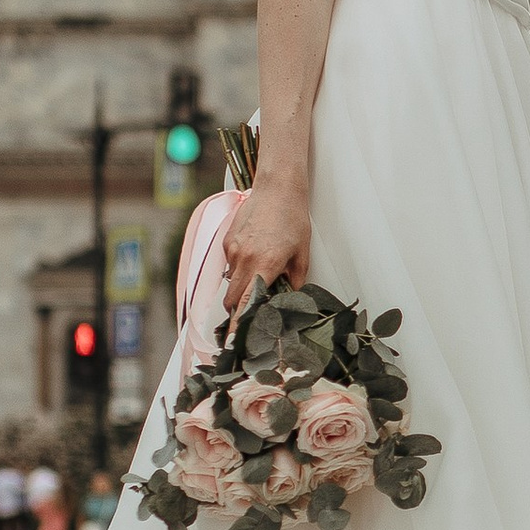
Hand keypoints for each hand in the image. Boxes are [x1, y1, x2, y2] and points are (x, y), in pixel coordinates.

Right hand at [222, 172, 310, 312]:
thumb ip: (294, 281)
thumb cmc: (293, 219)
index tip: (233, 341)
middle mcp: (243, 260)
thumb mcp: (301, 254)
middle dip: (238, 311)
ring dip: (240, 289)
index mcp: (264, 266)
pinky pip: (230, 264)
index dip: (238, 326)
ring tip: (259, 279)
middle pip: (231, 300)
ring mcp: (232, 250)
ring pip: (230, 283)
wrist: (277, 188)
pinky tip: (255, 255)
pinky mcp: (227, 241)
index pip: (245, 305)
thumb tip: (289, 301)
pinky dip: (239, 268)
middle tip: (251, 314)